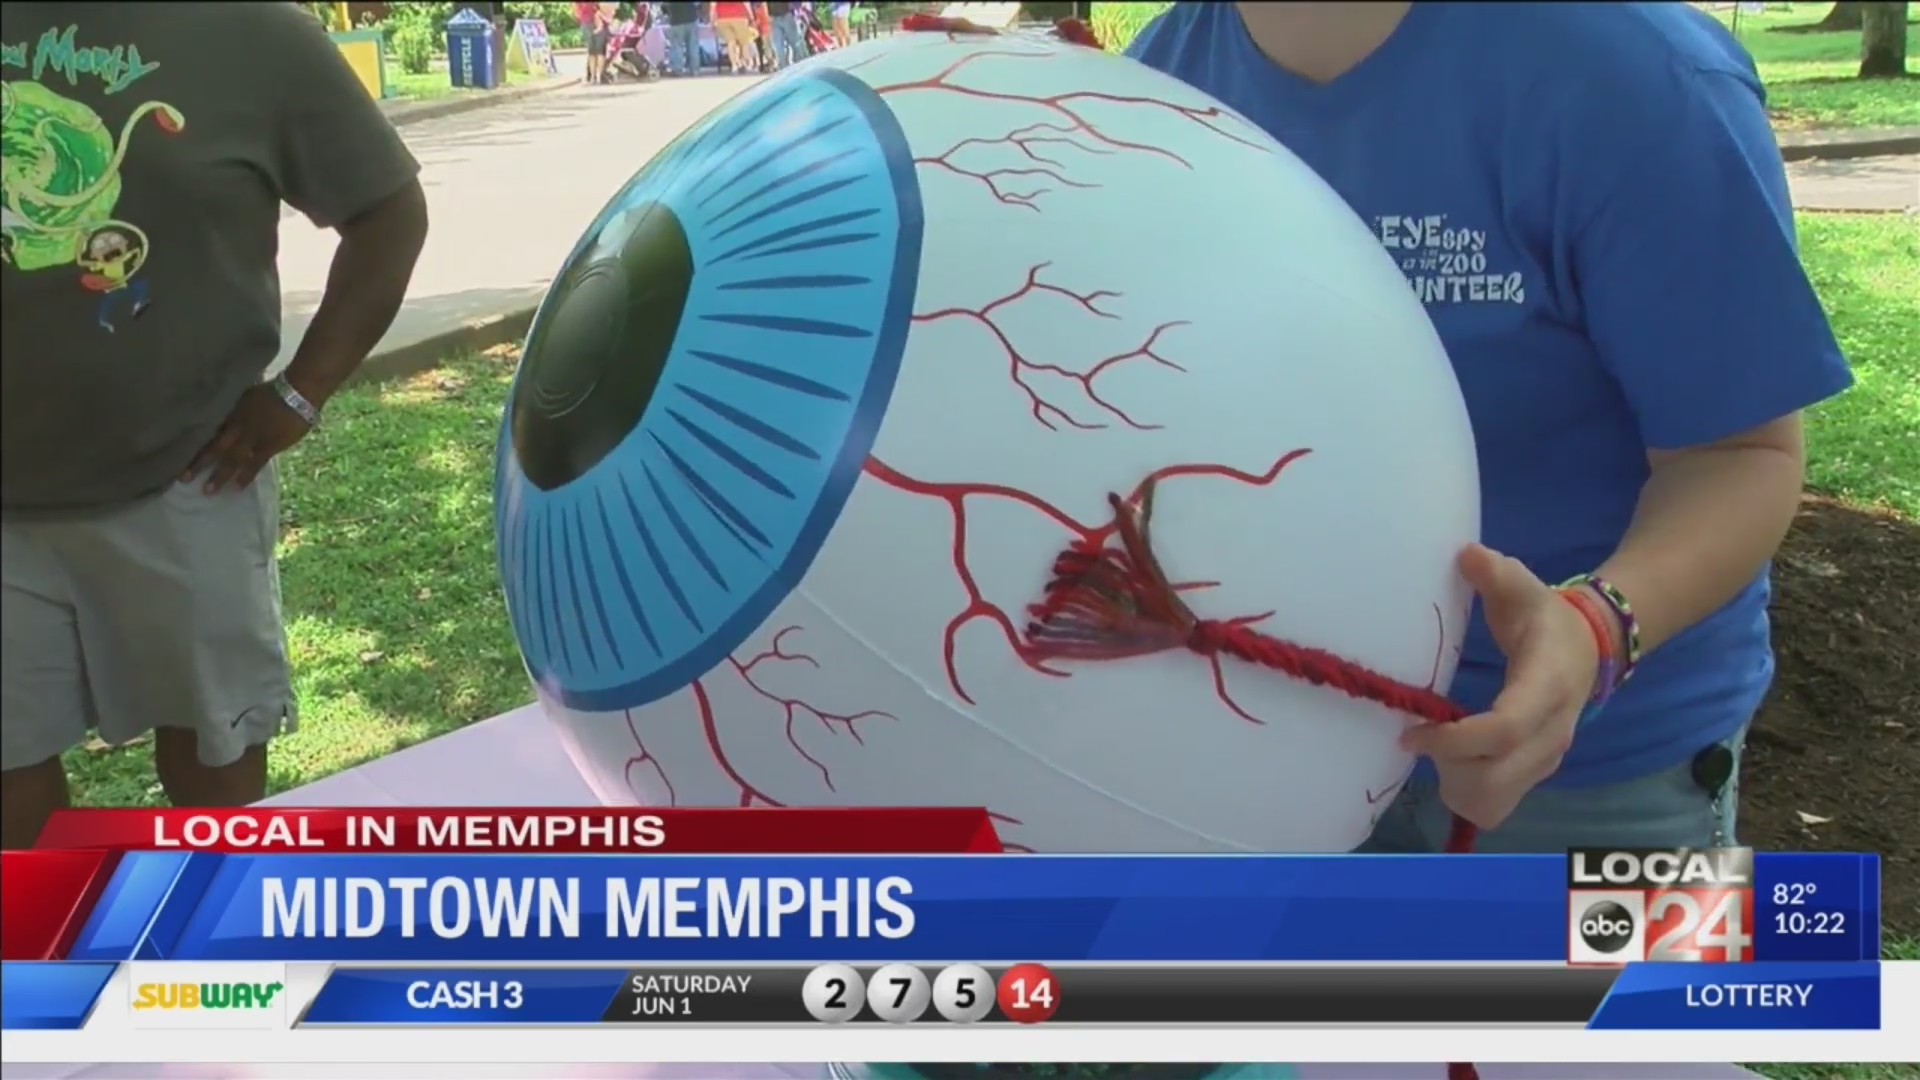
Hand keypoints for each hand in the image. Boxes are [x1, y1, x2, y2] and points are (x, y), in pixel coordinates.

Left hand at [184, 383, 313, 493]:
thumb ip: (235, 407)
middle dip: (199, 463)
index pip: (208, 431)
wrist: (296, 393)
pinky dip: (245, 476)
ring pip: (232, 459)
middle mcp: (237, 427)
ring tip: (208, 490)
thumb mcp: (246, 394)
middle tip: (184, 479)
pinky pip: (254, 464)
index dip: (195, 444)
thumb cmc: (274, 390)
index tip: (178, 455)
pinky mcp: (268, 446)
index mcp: (231, 413)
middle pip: (215, 447)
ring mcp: (252, 438)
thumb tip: (224, 414)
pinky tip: (237, 488)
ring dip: (220, 475)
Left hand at [1401, 543, 1599, 829]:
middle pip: (1496, 781)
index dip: (1455, 740)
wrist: (1590, 647)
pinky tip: (1455, 762)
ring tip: (1439, 750)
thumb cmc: (1544, 617)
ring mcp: (1547, 760)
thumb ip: (1496, 573)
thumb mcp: (1524, 588)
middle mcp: (1552, 734)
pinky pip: (1498, 806)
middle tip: (1420, 739)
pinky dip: (1469, 795)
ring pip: (1496, 804)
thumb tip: (1467, 554)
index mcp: (1546, 688)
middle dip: (1449, 769)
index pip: (1505, 731)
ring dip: (1457, 786)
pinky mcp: (1537, 775)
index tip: (1412, 732)